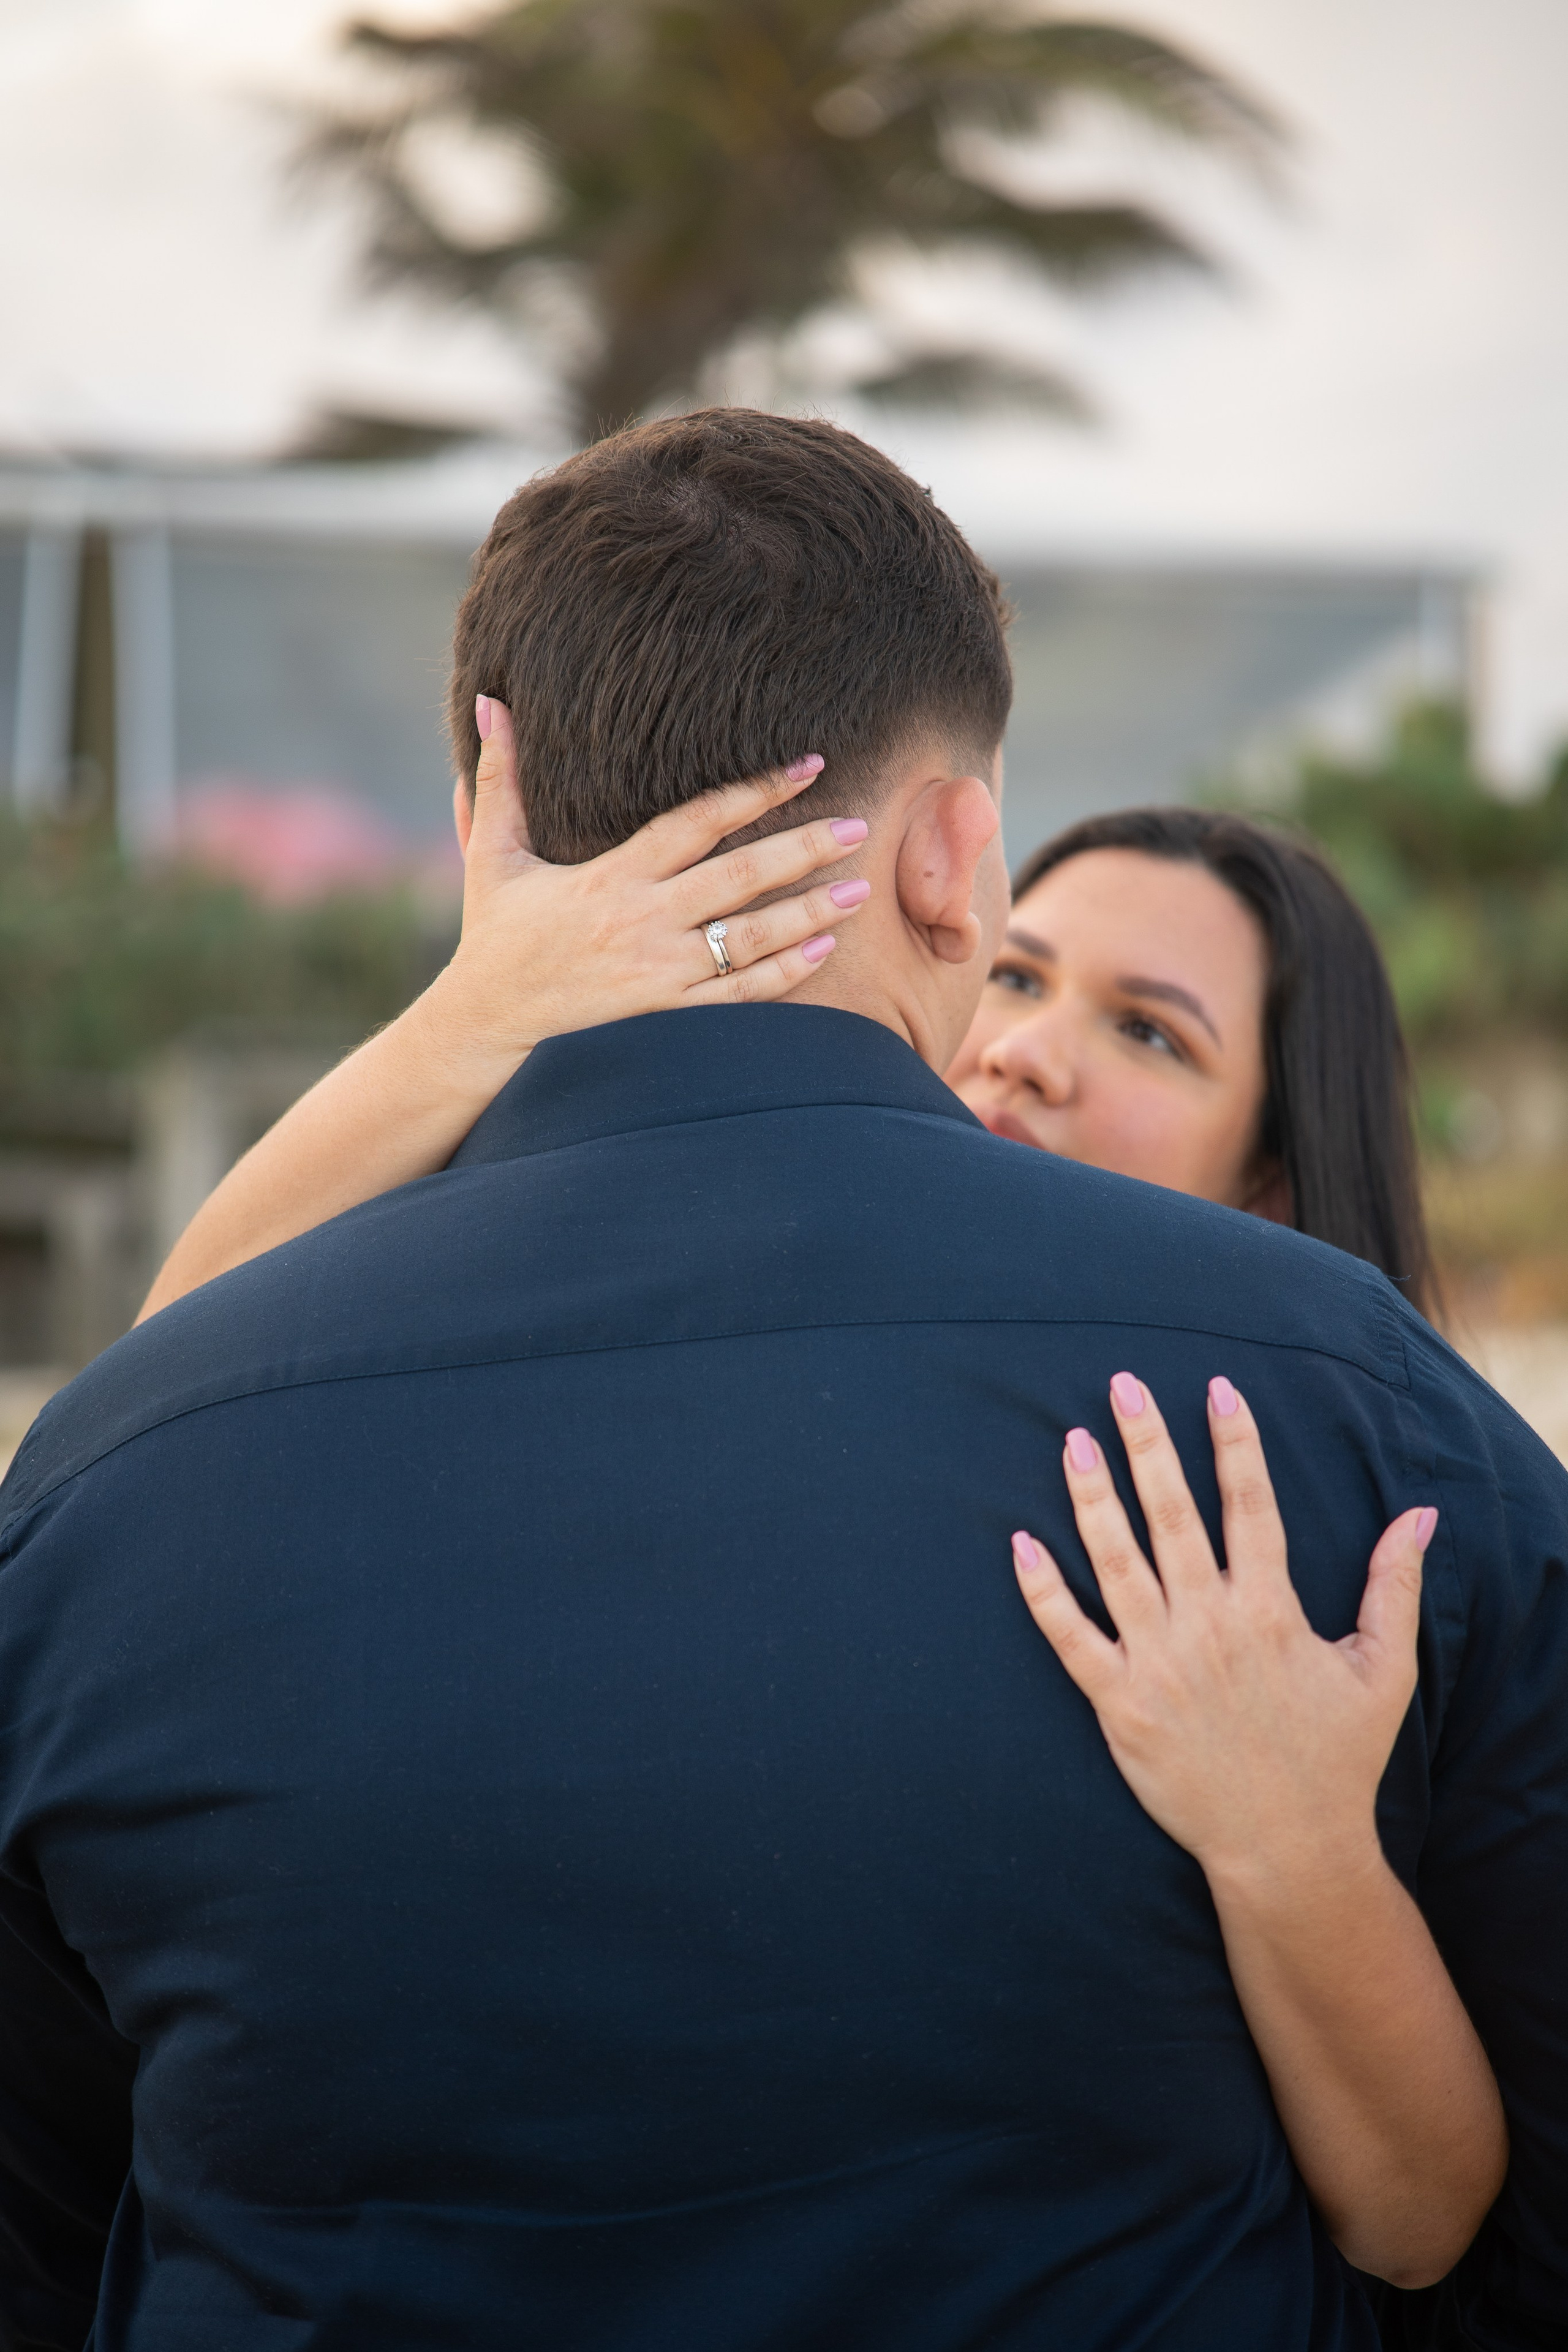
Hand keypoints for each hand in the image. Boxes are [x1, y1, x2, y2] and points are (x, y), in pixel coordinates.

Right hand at [422, 699, 871, 1094]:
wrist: (486, 1025)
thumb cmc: (495, 935)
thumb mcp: (491, 853)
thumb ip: (498, 777)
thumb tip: (488, 700)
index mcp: (610, 875)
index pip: (695, 822)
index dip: (754, 792)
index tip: (808, 766)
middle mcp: (641, 920)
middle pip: (737, 877)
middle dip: (802, 850)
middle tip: (858, 827)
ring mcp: (658, 972)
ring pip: (748, 938)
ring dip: (808, 913)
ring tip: (860, 889)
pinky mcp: (665, 1014)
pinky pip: (736, 995)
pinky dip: (784, 975)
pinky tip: (824, 951)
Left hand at [1010, 1374, 1436, 1887]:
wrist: (1289, 1850)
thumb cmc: (1337, 1760)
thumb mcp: (1384, 1670)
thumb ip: (1395, 1586)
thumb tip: (1421, 1515)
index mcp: (1270, 1611)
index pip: (1252, 1505)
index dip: (1235, 1443)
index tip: (1217, 1388)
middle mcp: (1211, 1625)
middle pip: (1174, 1515)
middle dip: (1147, 1444)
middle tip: (1121, 1385)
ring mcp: (1159, 1663)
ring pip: (1116, 1561)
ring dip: (1092, 1497)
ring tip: (1072, 1440)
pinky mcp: (1119, 1705)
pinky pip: (1070, 1637)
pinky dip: (1042, 1591)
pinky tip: (1019, 1543)